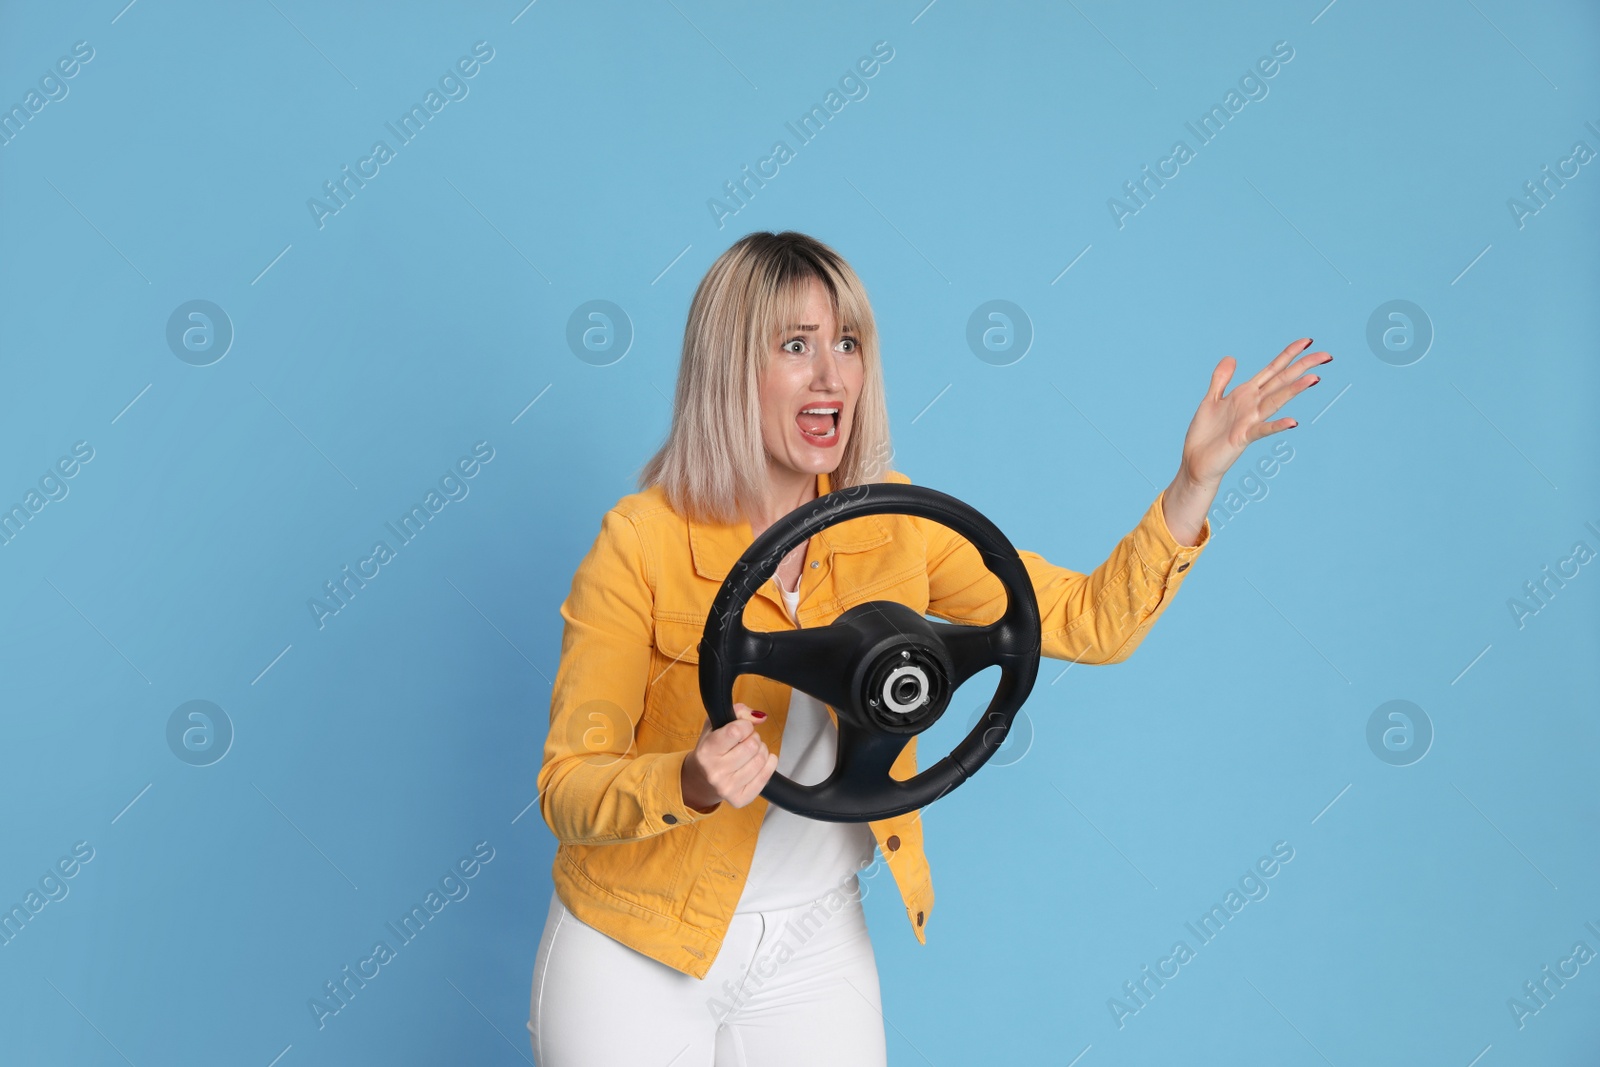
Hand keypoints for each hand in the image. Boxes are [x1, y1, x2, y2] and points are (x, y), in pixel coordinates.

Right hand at [680, 702, 777, 812]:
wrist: (702, 779)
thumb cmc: (711, 748)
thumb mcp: (715, 725)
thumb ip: (737, 712)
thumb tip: (759, 717)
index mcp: (706, 751)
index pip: (736, 731)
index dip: (745, 725)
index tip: (743, 727)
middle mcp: (714, 772)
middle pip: (752, 746)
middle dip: (754, 738)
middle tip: (747, 740)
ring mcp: (727, 788)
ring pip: (760, 760)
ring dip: (762, 750)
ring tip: (752, 751)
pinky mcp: (739, 799)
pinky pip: (765, 777)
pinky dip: (769, 764)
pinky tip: (763, 760)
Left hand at [1178, 338, 1331, 487]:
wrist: (1196, 462)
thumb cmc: (1205, 433)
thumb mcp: (1210, 399)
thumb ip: (1221, 379)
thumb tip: (1232, 357)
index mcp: (1246, 393)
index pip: (1272, 370)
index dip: (1288, 355)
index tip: (1307, 341)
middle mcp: (1252, 405)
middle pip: (1281, 381)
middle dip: (1302, 367)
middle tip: (1326, 355)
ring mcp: (1250, 421)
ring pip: (1275, 401)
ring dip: (1294, 390)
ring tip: (1314, 378)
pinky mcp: (1242, 437)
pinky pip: (1262, 430)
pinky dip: (1277, 426)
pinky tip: (1292, 422)